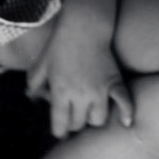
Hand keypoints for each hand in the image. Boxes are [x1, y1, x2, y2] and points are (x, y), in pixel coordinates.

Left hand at [27, 21, 133, 137]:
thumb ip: (34, 84)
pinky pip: (125, 103)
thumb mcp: (41, 65)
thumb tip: (31, 99)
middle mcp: (81, 95)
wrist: (84, 27)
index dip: (58, 131)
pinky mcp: (115, 83)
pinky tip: (126, 123)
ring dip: (93, 119)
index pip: (60, 124)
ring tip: (89, 112)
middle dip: (74, 123)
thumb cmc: (59, 45)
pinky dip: (127, 113)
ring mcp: (100, 90)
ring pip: (98, 120)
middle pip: (79, 124)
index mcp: (61, 92)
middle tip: (72, 117)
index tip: (59, 132)